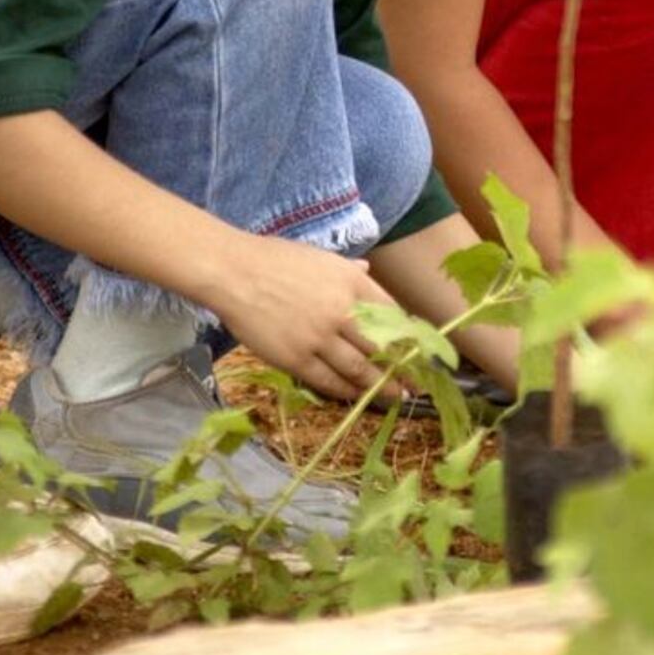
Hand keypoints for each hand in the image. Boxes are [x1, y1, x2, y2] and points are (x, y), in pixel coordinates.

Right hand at [205, 234, 404, 401]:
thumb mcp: (322, 257)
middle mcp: (342, 311)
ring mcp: (319, 337)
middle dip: (403, 369)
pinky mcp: (295, 358)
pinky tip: (357, 396)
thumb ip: (349, 270)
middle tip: (416, 384)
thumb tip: (368, 269)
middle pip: (382, 347)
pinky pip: (328, 380)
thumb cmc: (276, 260)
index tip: (420, 352)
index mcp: (353, 283)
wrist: (233, 272)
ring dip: (380, 386)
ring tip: (395, 396)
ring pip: (359, 369)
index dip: (409, 338)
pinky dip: (346, 391)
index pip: (393, 315)